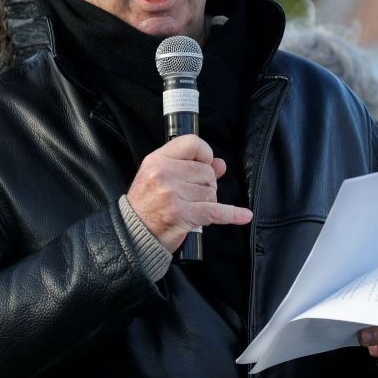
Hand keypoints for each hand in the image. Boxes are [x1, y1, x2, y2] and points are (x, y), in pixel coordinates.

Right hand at [126, 134, 252, 252]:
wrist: (133, 234)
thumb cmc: (147, 204)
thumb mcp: (159, 177)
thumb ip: (189, 166)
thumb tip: (220, 164)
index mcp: (157, 160)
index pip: (192, 143)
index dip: (204, 153)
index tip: (204, 163)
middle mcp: (164, 174)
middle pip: (206, 171)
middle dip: (206, 184)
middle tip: (192, 195)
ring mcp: (172, 195)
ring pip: (211, 192)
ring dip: (208, 201)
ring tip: (191, 207)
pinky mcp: (182, 215)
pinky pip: (216, 211)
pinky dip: (232, 214)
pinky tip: (244, 216)